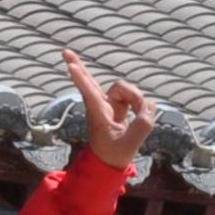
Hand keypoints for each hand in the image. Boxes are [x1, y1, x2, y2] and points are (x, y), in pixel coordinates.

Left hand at [62, 50, 156, 172]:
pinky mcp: (117, 103)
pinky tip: (139, 111)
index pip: (89, 93)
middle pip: (89, 81)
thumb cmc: (113, 155)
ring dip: (137, 99)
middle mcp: (100, 105)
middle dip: (78, 66)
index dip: (81, 79)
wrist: (109, 161)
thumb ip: (143, 124)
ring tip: (139, 115)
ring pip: (125, 88)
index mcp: (98, 115)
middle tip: (65, 52)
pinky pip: (133, 95)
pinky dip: (139, 103)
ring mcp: (108, 103)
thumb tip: (150, 105)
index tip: (70, 66)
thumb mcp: (131, 144)